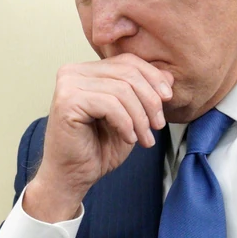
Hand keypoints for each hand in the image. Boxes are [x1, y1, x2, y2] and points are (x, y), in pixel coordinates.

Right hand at [23, 53, 173, 222]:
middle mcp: (73, 72)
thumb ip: (146, 93)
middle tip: (158, 125)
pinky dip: (126, 124)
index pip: (129, 61)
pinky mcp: (67, 102)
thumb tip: (169, 76)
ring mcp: (68, 85)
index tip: (168, 99)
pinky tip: (129, 139)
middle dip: (151, 100)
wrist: (73, 176)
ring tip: (146, 138)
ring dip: (141, 117)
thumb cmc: (99, 146)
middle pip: (128, 74)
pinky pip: (110, 105)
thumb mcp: (132, 115)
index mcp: (88, 70)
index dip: (154, 78)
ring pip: (122, 90)